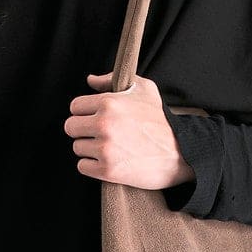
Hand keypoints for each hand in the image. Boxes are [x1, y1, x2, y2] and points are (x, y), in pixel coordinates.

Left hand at [66, 69, 196, 190]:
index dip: (85, 112)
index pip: (75, 107)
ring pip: (77, 147)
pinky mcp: (107, 170)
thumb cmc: (161, 120)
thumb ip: (112, 80)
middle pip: (71, 127)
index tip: (96, 118)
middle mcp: (104, 125)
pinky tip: (109, 161)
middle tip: (100, 134)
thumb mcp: (144, 90)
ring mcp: (105, 148)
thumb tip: (90, 80)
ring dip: (89, 149)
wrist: (181, 153)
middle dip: (83, 130)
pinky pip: (82, 166)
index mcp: (109, 103)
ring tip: (110, 148)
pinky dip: (92, 166)